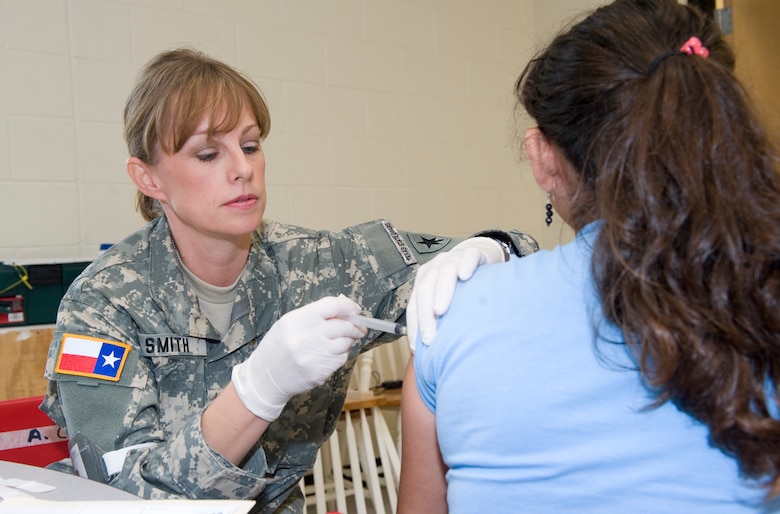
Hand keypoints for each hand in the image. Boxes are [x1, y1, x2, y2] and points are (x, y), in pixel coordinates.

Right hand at [232, 295, 365, 420]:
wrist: (265, 377)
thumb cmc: (278, 347)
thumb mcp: (290, 324)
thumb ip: (315, 314)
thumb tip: (344, 307)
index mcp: (298, 319)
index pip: (332, 306)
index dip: (348, 306)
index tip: (355, 310)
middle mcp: (306, 335)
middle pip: (343, 325)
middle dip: (354, 326)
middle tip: (358, 328)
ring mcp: (314, 355)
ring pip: (345, 343)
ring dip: (348, 341)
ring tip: (343, 341)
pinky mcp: (320, 371)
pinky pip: (340, 359)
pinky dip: (340, 355)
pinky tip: (331, 355)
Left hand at [407, 237, 506, 350]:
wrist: (478, 255)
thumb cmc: (462, 284)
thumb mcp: (447, 299)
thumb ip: (440, 317)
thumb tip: (434, 351)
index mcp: (424, 280)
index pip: (414, 304)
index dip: (414, 325)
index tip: (418, 348)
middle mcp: (435, 268)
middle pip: (425, 290)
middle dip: (425, 315)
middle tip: (429, 337)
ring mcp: (453, 258)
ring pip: (444, 273)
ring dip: (441, 292)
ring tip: (440, 310)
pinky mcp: (472, 253)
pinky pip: (467, 258)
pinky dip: (465, 266)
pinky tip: (465, 276)